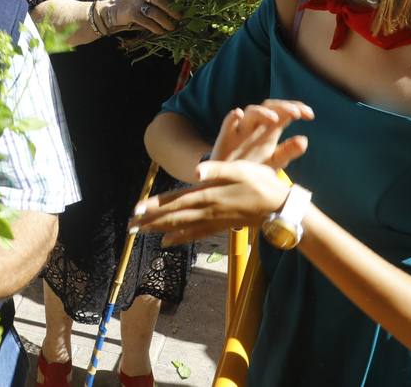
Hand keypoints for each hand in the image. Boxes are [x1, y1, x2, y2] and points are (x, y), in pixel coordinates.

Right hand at [109, 0, 180, 35]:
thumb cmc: (139, 5)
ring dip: (164, 21)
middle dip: (171, 9)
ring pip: (153, 12)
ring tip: (171, 27)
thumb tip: (182, 6)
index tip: (182, 1)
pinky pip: (146, 21)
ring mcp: (136, 2)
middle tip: (179, 17)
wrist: (118, 11)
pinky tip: (161, 31)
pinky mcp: (132, 13)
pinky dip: (155, 27)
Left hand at [130, 159, 293, 245]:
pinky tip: (168, 242)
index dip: (155, 205)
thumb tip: (196, 170)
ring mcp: (213, 220)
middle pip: (173, 217)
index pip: (175, 201)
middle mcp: (207, 210)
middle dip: (150, 221)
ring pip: (181, 226)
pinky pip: (195, 234)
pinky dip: (180, 237)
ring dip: (159, 229)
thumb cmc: (260, 182)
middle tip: (130, 227)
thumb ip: (216, 169)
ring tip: (141, 233)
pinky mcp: (220, 226)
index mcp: (208, 194)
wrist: (280, 206)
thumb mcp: (239, 168)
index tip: (135, 210)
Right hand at [208, 100, 313, 167]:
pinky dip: (232, 117)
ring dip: (262, 112)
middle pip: (269, 107)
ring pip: (250, 112)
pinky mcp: (225, 137)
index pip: (284, 112)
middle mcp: (256, 126)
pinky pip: (227, 124)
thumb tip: (304, 140)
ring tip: (274, 118)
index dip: (297, 108)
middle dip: (283, 107)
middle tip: (296, 113)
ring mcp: (241, 130)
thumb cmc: (253, 167)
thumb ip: (288, 151)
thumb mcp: (274, 162)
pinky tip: (237, 114)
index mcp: (270, 130)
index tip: (310, 115)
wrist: (230, 181)